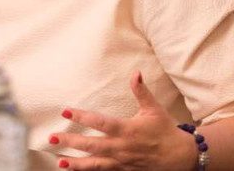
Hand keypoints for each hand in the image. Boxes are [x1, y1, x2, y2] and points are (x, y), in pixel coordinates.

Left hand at [48, 71, 195, 170]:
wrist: (182, 157)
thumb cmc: (166, 130)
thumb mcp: (154, 109)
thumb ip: (141, 91)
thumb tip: (136, 72)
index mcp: (127, 129)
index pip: (100, 122)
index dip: (82, 117)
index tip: (66, 111)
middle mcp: (122, 147)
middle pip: (92, 145)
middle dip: (71, 142)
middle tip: (52, 138)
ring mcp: (122, 163)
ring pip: (95, 164)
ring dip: (76, 163)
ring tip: (59, 162)